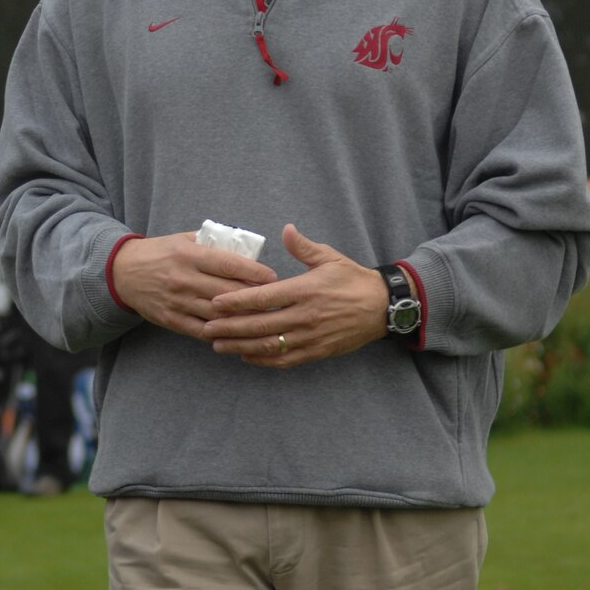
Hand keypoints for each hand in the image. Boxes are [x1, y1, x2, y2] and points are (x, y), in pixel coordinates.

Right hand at [112, 232, 276, 339]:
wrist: (122, 272)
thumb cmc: (159, 252)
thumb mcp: (183, 239)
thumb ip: (212, 243)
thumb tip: (245, 247)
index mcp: (188, 255)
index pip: (229, 264)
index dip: (254, 272)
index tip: (272, 277)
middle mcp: (183, 279)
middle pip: (227, 292)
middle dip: (254, 296)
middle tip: (275, 300)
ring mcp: (177, 301)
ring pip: (218, 314)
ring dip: (242, 318)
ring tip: (263, 318)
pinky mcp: (171, 319)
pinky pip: (201, 330)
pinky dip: (221, 333)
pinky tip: (237, 332)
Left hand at [205, 224, 387, 367]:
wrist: (383, 307)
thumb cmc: (353, 280)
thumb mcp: (329, 257)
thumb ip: (303, 247)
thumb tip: (286, 230)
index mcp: (304, 290)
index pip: (263, 297)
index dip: (236, 302)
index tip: (215, 303)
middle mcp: (305, 315)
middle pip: (259, 325)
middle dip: (229, 328)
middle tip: (207, 328)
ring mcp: (310, 336)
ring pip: (268, 345)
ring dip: (240, 346)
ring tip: (218, 346)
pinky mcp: (317, 351)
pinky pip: (284, 360)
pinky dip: (262, 360)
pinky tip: (246, 357)